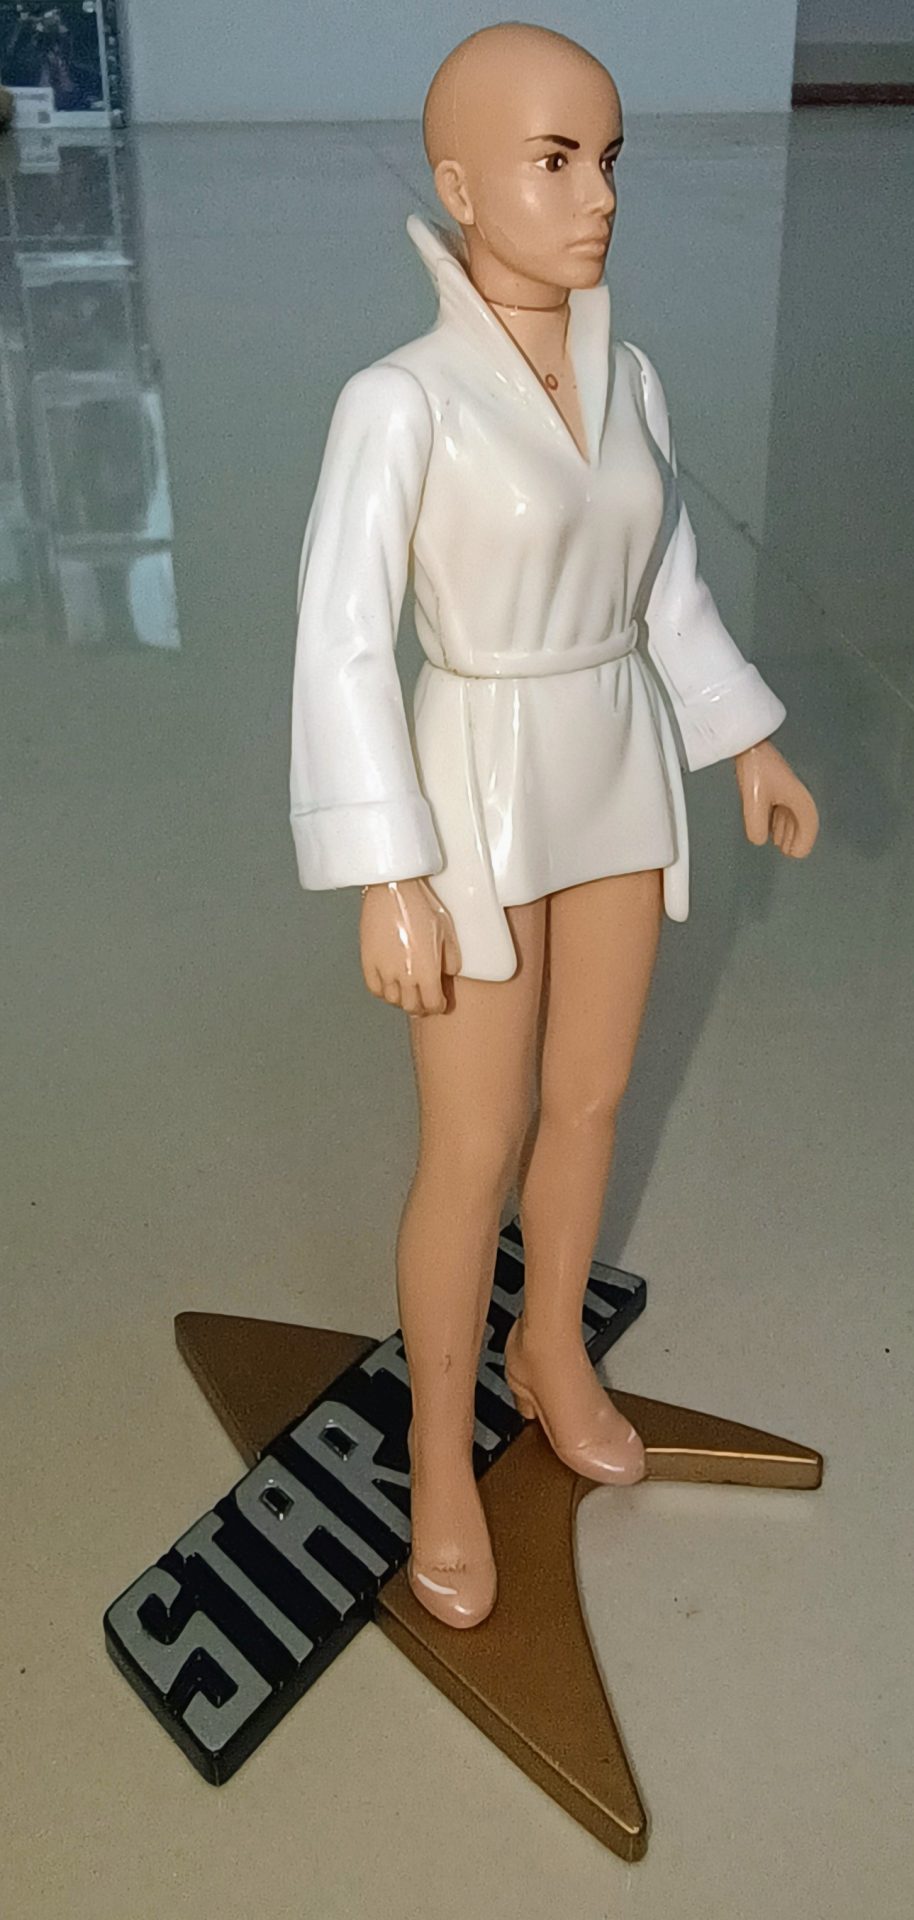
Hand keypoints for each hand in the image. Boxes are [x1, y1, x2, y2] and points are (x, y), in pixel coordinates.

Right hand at [359, 877, 461, 1014]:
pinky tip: (389, 987)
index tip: (440, 1003)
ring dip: (402, 1000)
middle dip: (421, 1007)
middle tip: (424, 1002)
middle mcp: (405, 976)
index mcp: (427, 970)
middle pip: (412, 1007)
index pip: (432, 1005)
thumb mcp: (446, 930)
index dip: (438, 1006)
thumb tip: (449, 972)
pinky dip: (383, 992)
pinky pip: (374, 988)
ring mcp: (384, 970)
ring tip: (407, 993)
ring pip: (392, 1000)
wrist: (393, 889)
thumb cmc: (420, 905)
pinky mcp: (368, 961)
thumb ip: (451, 957)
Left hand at [734, 739, 818, 857]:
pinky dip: (779, 822)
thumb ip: (757, 825)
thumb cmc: (756, 768)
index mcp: (798, 798)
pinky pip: (783, 809)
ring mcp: (786, 790)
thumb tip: (759, 840)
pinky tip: (770, 827)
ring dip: (788, 831)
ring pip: (792, 815)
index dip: (804, 841)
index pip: (808, 824)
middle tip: (789, 853)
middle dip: (796, 839)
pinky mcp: (776, 786)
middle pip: (802, 821)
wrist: (749, 744)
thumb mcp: (755, 801)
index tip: (796, 854)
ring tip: (780, 845)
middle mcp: (796, 795)